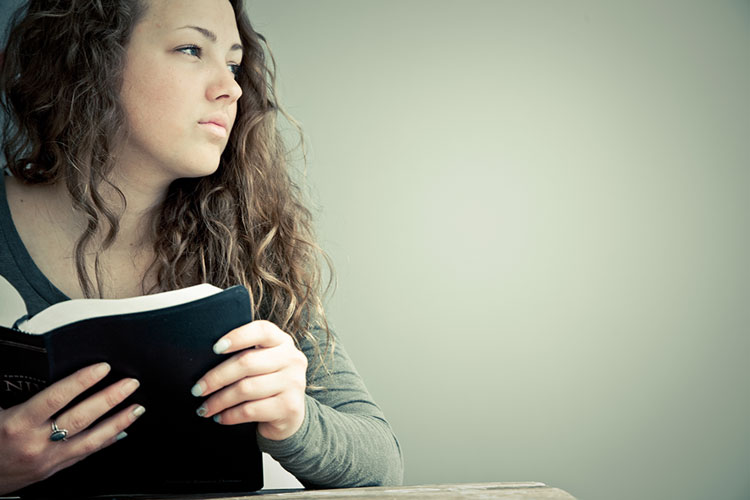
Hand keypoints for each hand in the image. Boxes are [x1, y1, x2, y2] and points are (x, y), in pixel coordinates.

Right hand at [0, 363, 144, 494]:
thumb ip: (14, 390)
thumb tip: (27, 367)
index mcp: (17, 424)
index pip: (56, 398)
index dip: (81, 381)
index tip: (102, 368)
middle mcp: (35, 443)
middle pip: (80, 418)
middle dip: (109, 399)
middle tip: (130, 384)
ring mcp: (47, 459)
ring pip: (90, 440)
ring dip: (117, 423)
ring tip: (137, 408)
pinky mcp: (52, 470)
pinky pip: (84, 454)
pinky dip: (105, 442)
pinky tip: (122, 432)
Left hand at [191, 320, 307, 440]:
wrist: (290, 416)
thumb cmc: (267, 384)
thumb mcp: (263, 363)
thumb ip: (245, 354)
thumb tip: (204, 360)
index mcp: (283, 341)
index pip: (262, 330)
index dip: (237, 336)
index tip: (215, 348)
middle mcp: (292, 359)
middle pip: (247, 362)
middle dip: (216, 377)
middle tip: (197, 389)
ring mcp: (293, 383)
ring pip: (246, 389)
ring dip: (219, 400)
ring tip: (205, 407)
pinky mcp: (289, 407)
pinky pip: (250, 410)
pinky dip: (230, 415)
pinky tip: (220, 417)